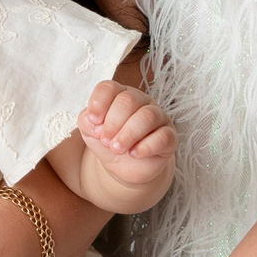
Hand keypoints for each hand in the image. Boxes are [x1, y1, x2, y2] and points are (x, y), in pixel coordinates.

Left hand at [77, 81, 175, 196]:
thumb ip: (87, 122)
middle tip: (106, 141)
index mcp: (119, 95)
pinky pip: (162, 137)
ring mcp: (158, 117)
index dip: (99, 103)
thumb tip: (94, 122)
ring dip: (128, 134)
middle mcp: (141, 102)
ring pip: (147, 116)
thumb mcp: (91, 133)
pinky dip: (145, 147)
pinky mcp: (169, 137)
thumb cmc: (109, 143)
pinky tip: (134, 154)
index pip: (109, 88)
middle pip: (128, 100)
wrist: (126, 168)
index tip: (93, 121)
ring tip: (117, 148)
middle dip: (113, 122)